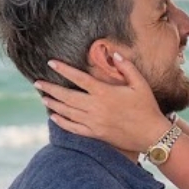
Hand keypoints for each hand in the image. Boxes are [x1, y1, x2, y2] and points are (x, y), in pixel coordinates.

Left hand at [37, 55, 173, 155]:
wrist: (152, 135)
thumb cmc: (147, 107)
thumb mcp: (140, 84)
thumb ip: (127, 67)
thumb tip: (114, 54)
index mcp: (105, 93)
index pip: (79, 78)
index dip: (63, 69)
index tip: (51, 63)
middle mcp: (96, 107)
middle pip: (67, 96)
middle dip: (50, 88)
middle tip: (37, 82)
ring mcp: (94, 122)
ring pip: (67, 112)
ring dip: (53, 104)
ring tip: (43, 97)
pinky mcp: (96, 134)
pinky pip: (74, 128)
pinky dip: (62, 122)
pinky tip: (54, 117)